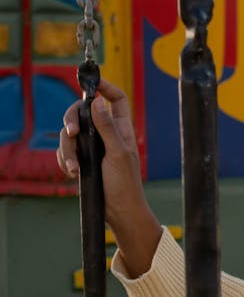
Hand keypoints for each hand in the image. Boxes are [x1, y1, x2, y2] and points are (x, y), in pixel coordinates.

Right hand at [57, 79, 162, 275]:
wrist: (118, 212)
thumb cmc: (125, 184)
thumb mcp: (118, 153)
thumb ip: (107, 127)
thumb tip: (97, 101)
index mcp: (121, 128)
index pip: (117, 99)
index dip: (106, 87)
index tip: (91, 84)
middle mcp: (105, 133)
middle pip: (82, 111)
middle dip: (71, 119)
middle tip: (71, 132)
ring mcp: (92, 146)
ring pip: (70, 133)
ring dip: (67, 149)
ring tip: (74, 168)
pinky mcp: (81, 159)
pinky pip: (65, 151)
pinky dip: (65, 160)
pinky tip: (73, 173)